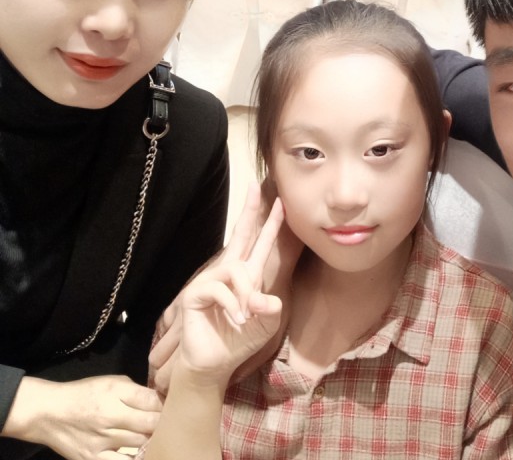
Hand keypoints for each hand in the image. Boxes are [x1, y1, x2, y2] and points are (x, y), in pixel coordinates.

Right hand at [3, 374, 161, 459]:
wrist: (49, 413)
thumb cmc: (85, 393)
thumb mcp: (112, 382)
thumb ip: (136, 391)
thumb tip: (159, 400)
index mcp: (115, 393)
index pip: (152, 401)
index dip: (165, 404)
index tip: (172, 405)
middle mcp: (110, 418)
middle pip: (150, 424)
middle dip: (162, 422)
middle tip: (169, 421)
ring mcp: (101, 442)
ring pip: (140, 444)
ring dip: (150, 440)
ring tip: (153, 436)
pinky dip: (133, 457)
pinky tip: (139, 452)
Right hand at [149, 182, 301, 392]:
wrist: (215, 363)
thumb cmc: (240, 340)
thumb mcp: (265, 323)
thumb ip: (270, 307)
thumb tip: (266, 298)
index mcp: (248, 275)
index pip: (260, 243)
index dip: (270, 223)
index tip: (279, 202)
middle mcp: (229, 271)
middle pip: (241, 234)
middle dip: (250, 210)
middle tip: (256, 187)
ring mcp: (210, 279)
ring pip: (236, 269)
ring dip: (246, 293)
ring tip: (247, 315)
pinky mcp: (195, 293)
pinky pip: (220, 288)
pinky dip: (233, 306)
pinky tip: (236, 319)